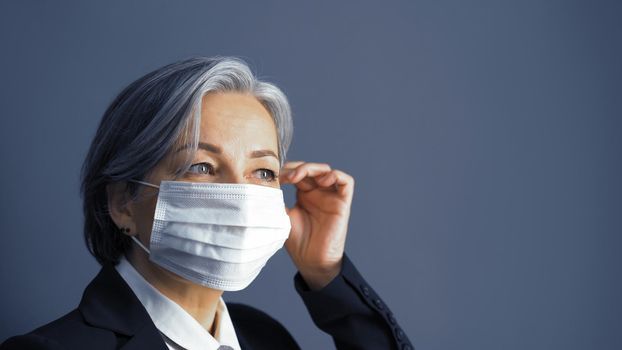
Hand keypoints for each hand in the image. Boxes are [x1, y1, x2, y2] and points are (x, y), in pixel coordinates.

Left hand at [279, 161, 354, 289]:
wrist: (310, 260)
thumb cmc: (297, 241)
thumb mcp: (281, 216)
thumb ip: (276, 199)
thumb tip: (264, 184)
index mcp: (304, 194)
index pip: (298, 172)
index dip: (287, 170)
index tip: (275, 177)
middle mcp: (318, 193)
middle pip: (311, 168)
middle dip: (297, 167)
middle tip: (285, 177)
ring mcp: (331, 197)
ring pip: (327, 171)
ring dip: (313, 168)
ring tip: (298, 177)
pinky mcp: (342, 203)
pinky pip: (346, 182)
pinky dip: (335, 175)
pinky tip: (321, 181)